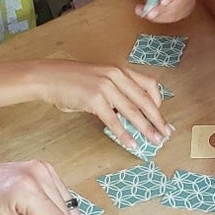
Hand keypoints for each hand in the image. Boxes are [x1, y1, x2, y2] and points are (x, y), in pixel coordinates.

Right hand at [38, 59, 170, 147]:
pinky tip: (132, 143)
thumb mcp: (100, 79)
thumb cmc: (72, 80)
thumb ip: (116, 92)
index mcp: (120, 70)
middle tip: (166, 133)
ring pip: (133, 112)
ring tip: (154, 141)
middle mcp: (116, 76)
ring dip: (146, 129)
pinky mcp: (95, 100)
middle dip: (158, 119)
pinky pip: (114, 121)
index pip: (149, 85)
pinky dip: (125, 134)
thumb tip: (129, 113)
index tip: (160, 116)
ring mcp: (106, 88)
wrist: (49, 77)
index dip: (158, 102)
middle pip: (145, 101)